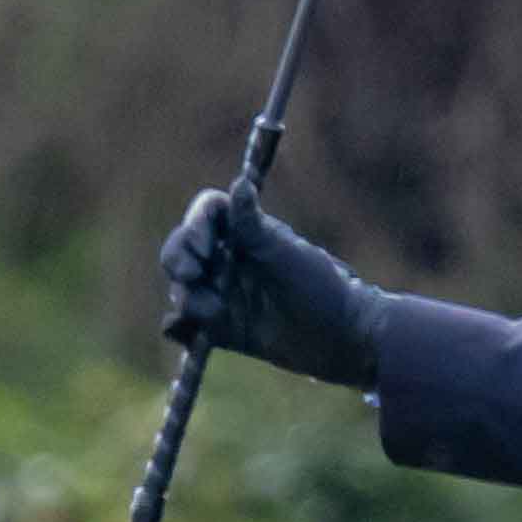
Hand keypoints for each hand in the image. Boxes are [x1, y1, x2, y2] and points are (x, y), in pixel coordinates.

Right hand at [154, 188, 381, 390]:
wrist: (342, 339)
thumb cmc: (320, 287)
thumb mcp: (285, 254)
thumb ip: (253, 224)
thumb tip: (240, 182)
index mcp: (244, 234)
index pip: (205, 216)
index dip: (195, 228)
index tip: (204, 248)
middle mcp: (229, 260)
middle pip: (182, 251)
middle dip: (179, 262)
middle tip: (193, 276)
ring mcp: (222, 294)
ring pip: (182, 289)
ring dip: (187, 298)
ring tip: (214, 314)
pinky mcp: (221, 330)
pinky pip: (186, 326)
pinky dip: (179, 328)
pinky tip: (182, 330)